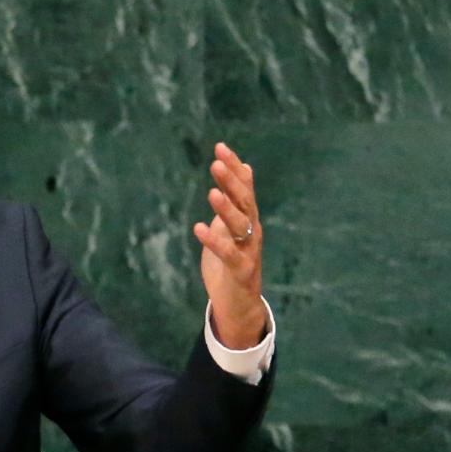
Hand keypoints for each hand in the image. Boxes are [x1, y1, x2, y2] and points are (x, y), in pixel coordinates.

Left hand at [193, 142, 266, 349]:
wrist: (239, 304)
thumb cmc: (231, 264)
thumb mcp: (231, 228)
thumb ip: (235, 200)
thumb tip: (243, 169)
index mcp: (248, 219)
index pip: (244, 187)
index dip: (234, 168)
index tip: (220, 147)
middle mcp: (252, 231)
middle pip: (245, 202)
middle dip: (231, 182)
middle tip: (216, 163)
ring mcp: (249, 251)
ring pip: (240, 226)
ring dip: (226, 209)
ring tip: (211, 193)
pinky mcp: (241, 271)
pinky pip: (229, 254)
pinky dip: (214, 241)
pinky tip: (198, 228)